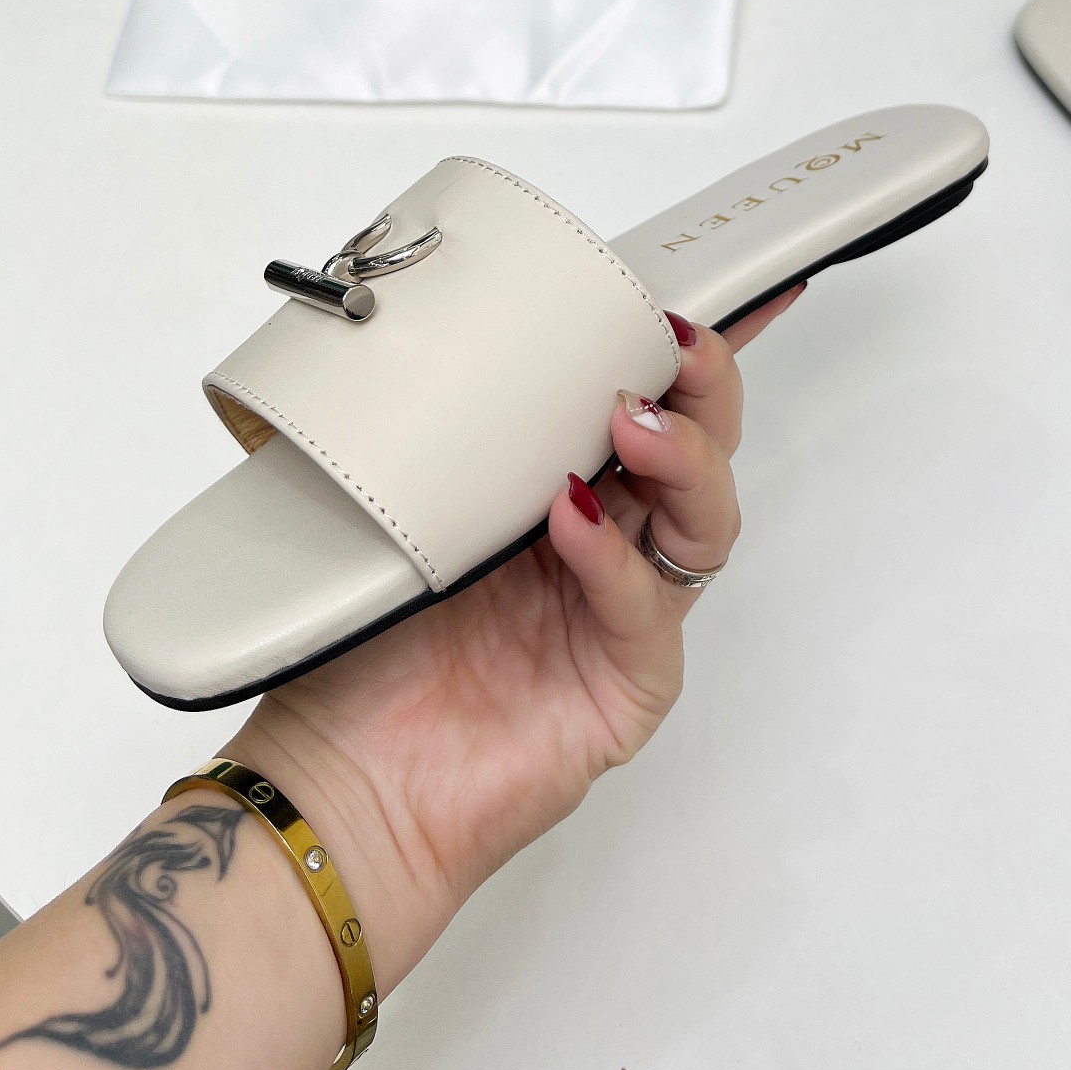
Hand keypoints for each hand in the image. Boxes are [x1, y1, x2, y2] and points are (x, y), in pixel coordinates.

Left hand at [226, 288, 802, 991]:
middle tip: (674, 341)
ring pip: (703, 522)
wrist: (340, 783)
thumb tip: (434, 328)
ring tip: (628, 421)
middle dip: (704, 388)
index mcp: (563, 492)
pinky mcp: (625, 687)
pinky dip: (612, 559)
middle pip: (702, 450)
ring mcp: (624, 618)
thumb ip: (441, 432)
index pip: (647, 407)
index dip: (695, 352)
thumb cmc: (363, 648)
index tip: (730, 286)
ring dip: (680, 457)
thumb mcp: (395, 508)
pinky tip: (570, 521)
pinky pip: (644, 612)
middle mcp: (607, 548)